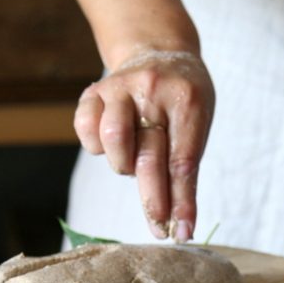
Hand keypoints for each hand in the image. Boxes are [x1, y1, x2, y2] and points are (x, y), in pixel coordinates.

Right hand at [73, 49, 213, 241]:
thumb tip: (178, 227)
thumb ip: (184, 168)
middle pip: (149, 157)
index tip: (183, 233)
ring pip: (113, 142)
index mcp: (187, 100)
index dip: (182, 201)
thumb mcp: (197, 122)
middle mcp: (152, 90)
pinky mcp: (93, 91)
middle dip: (154, 201)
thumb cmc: (182, 100)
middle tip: (158, 228)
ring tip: (134, 159)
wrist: (157, 50)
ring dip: (123, 165)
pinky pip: (86, 132)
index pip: (184, 160)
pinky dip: (98, 147)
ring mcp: (120, 88)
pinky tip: (112, 143)